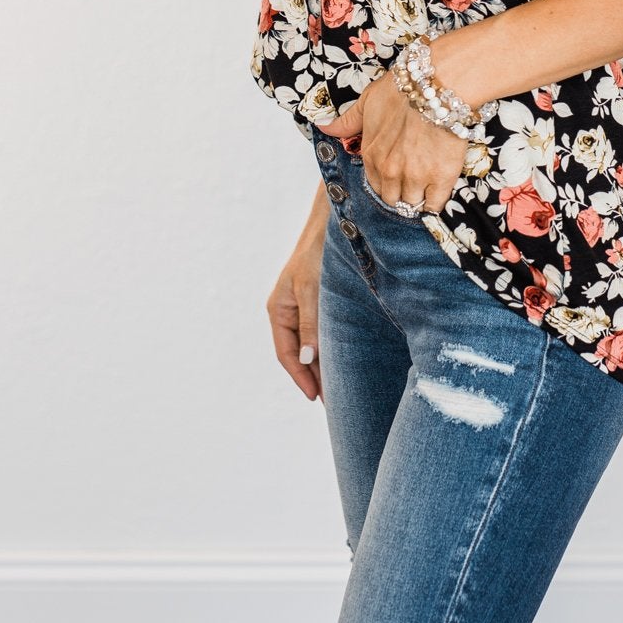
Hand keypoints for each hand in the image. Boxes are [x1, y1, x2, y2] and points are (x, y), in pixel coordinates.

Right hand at [265, 189, 326, 402]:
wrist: (332, 221)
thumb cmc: (318, 252)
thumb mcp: (311, 289)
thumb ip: (310, 324)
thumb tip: (309, 359)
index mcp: (278, 309)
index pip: (287, 354)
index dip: (301, 377)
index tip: (316, 398)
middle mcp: (288, 310)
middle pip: (299, 353)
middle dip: (313, 376)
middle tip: (332, 401)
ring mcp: (302, 305)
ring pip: (311, 344)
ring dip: (322, 364)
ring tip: (339, 387)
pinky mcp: (319, 300)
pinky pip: (321, 331)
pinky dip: (329, 346)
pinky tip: (344, 357)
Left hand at [314, 68, 468, 216]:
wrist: (435, 86)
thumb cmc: (402, 90)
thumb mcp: (368, 102)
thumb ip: (347, 121)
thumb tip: (323, 126)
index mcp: (371, 156)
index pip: (374, 186)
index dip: (386, 182)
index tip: (396, 176)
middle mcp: (390, 171)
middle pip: (392, 199)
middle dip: (400, 193)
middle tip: (413, 181)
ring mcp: (416, 177)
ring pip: (411, 204)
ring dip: (417, 198)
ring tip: (427, 185)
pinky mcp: (441, 177)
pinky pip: (434, 205)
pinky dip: (435, 201)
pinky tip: (438, 189)